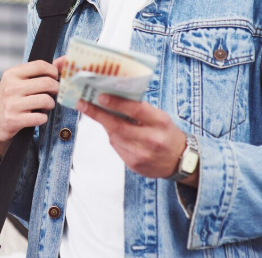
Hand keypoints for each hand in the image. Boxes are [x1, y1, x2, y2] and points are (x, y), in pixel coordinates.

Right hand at [0, 57, 63, 157]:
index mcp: (12, 74)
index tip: (55, 78)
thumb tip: (63, 61)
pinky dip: (43, 118)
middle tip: (54, 93)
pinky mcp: (14, 120)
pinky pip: (40, 117)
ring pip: (46, 100)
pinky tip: (38, 117)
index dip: (53, 71)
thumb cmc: (11, 101)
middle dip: (56, 89)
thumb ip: (38, 72)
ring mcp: (11, 104)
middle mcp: (10, 87)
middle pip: (46, 83)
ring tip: (46, 106)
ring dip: (50, 104)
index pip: (40, 65)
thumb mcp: (18, 82)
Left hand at [77, 94, 196, 185]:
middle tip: (82, 103)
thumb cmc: (166, 133)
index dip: (116, 103)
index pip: (135, 110)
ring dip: (104, 124)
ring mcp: (141, 155)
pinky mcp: (134, 165)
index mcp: (160, 123)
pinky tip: (112, 130)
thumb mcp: (159, 117)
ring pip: (114, 137)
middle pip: (118, 126)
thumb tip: (114, 98)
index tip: (100, 96)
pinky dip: (112, 137)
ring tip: (94, 112)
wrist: (179, 160)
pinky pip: (116, 147)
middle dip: (98, 114)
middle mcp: (151, 140)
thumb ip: (140, 110)